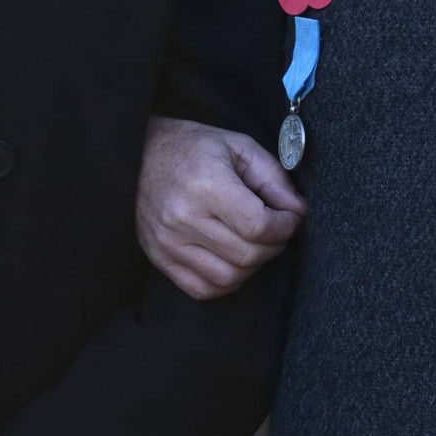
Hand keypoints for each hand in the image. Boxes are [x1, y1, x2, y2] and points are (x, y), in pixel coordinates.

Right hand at [136, 116, 305, 299]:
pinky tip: (231, 260)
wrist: (138, 154)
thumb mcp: (239, 147)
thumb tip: (297, 210)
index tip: (290, 217)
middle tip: (276, 230)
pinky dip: (226, 281)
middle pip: (248, 255)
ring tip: (253, 243)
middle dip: (274, 245)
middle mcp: (183, 217)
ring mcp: (168, 242)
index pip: (259, 226)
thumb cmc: (193, 148)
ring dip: (252, 265)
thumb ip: (273, 178)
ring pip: (229, 277)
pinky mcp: (158, 257)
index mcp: (206, 184)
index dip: (286, 226)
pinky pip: (203, 289)